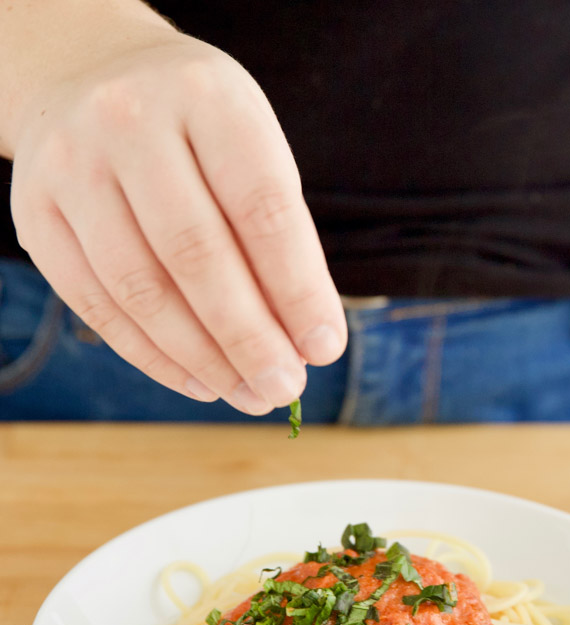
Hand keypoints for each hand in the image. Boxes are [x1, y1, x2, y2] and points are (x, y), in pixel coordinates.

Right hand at [8, 25, 346, 413]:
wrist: (91, 74)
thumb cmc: (196, 130)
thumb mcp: (249, 148)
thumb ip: (277, 235)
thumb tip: (306, 341)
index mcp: (207, 97)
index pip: (262, 208)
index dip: (298, 290)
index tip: (324, 349)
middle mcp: (129, 121)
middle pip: (196, 255)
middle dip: (249, 338)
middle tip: (285, 388)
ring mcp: (72, 166)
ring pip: (141, 289)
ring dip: (203, 359)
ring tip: (249, 394)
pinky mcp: (36, 213)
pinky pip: (97, 305)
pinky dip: (154, 357)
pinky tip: (200, 380)